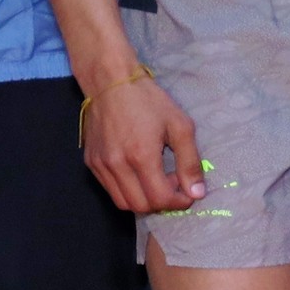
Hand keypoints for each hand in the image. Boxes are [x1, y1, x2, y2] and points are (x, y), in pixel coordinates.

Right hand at [80, 70, 210, 215]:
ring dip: (144, 199)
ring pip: (122, 202)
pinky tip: (140, 173)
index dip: (179, 202)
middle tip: (174, 184)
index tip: (189, 194)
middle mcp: (117, 165)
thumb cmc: (149, 101)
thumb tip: (197, 193)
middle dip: (162, 203)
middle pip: (140, 206)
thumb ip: (190, 162)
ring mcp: (100, 165)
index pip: (160, 199)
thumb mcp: (180, 126)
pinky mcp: (91, 162)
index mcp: (141, 156)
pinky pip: (110, 189)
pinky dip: (128, 190)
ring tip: (158, 179)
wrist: (111, 83)